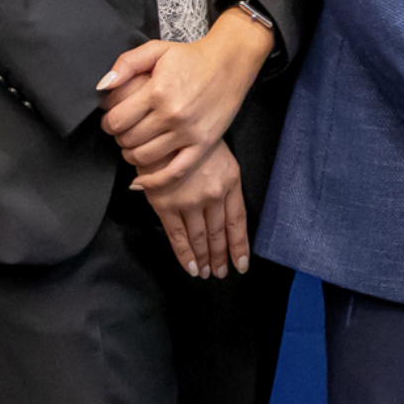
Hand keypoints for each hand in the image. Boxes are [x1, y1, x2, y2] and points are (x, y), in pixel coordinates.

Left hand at [97, 8, 270, 180]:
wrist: (231, 62)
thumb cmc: (193, 57)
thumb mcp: (156, 50)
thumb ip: (125, 64)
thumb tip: (102, 87)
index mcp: (157, 92)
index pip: (115, 119)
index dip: (107, 119)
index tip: (112, 116)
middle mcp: (172, 115)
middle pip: (127, 139)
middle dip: (119, 135)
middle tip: (125, 128)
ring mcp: (188, 133)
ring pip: (143, 157)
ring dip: (131, 153)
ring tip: (135, 143)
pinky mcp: (203, 145)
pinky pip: (174, 172)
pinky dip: (154, 181)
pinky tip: (141, 181)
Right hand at [135, 140, 252, 277]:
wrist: (162, 130)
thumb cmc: (190, 142)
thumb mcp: (220, 158)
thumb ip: (224, 185)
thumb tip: (224, 213)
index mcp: (230, 181)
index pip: (238, 222)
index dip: (239, 246)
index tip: (241, 264)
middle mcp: (213, 194)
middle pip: (219, 233)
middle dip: (221, 256)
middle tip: (221, 273)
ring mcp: (189, 201)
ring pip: (200, 238)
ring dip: (204, 259)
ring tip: (206, 273)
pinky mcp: (166, 204)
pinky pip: (178, 236)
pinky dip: (185, 254)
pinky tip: (191, 267)